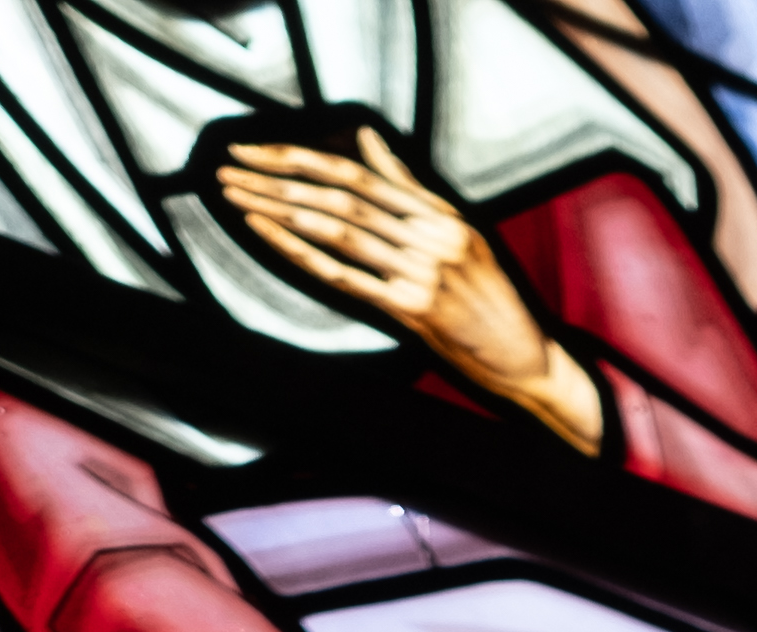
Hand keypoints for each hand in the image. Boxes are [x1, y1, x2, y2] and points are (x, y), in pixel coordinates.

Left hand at [212, 123, 605, 449]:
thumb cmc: (492, 305)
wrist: (528, 362)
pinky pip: (346, 276)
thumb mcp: (460, 235)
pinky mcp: (414, 309)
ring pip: (337, 227)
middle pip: (339, 193)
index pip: (358, 172)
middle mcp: (430, 233)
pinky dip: (302, 252)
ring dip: (279, 208)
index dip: (302, 158)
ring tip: (235, 195)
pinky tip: (268, 234)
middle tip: (229, 168)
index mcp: (440, 212)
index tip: (258, 152)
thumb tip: (368, 143)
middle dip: (276, 177)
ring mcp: (422, 270)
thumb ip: (410, 189)